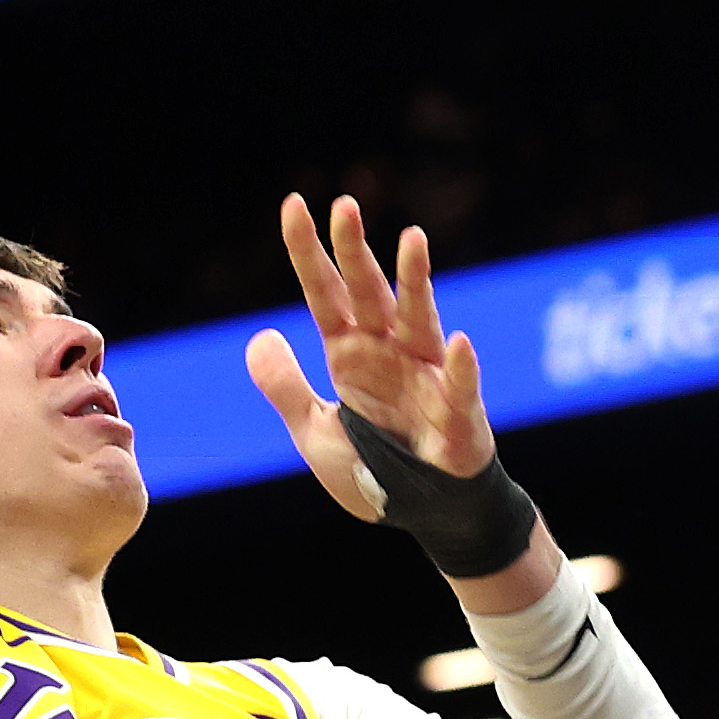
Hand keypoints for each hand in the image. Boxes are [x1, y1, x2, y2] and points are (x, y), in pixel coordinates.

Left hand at [247, 194, 495, 525]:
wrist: (423, 514)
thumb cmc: (373, 470)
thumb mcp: (313, 432)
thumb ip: (285, 387)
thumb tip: (259, 334)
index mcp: (349, 354)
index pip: (323, 292)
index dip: (307, 250)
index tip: (293, 204)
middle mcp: (387, 352)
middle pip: (367, 291)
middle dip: (355, 250)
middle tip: (344, 205)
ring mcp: (425, 375)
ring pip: (417, 317)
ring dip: (415, 280)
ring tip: (412, 240)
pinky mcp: (457, 409)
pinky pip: (458, 384)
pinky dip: (459, 365)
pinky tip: (456, 343)